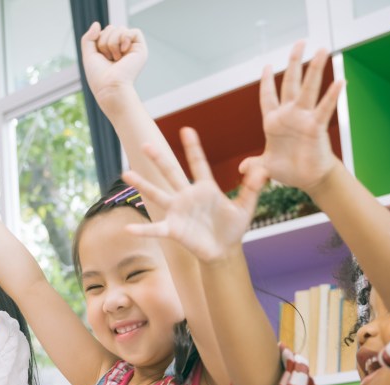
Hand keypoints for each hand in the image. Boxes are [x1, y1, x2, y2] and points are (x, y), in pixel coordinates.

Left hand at [80, 22, 146, 107]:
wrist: (110, 88)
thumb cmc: (99, 77)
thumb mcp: (88, 55)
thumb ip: (88, 38)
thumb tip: (97, 24)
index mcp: (111, 51)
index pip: (104, 32)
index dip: (98, 40)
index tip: (100, 57)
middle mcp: (122, 50)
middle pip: (111, 28)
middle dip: (105, 41)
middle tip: (108, 59)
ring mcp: (131, 49)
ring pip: (120, 29)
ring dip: (112, 42)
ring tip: (115, 59)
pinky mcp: (140, 50)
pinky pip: (134, 31)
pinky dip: (125, 39)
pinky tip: (124, 52)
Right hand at [124, 127, 266, 263]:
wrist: (224, 251)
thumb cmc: (233, 228)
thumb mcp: (246, 207)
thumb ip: (252, 188)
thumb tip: (263, 170)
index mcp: (205, 188)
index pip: (198, 163)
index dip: (193, 147)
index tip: (187, 129)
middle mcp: (188, 196)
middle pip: (171, 173)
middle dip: (159, 159)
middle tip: (145, 143)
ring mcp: (178, 212)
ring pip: (157, 195)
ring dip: (142, 185)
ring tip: (126, 173)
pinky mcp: (173, 229)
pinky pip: (155, 229)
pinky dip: (142, 229)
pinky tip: (129, 228)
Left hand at [239, 41, 341, 194]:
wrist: (307, 179)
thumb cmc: (288, 169)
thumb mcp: (265, 167)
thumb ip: (253, 164)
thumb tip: (241, 168)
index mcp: (273, 122)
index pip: (268, 97)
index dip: (267, 82)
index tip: (268, 66)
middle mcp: (289, 115)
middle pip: (290, 84)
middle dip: (294, 63)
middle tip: (300, 42)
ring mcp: (303, 119)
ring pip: (308, 90)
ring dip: (314, 70)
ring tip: (322, 50)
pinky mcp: (316, 127)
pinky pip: (324, 109)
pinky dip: (331, 96)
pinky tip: (339, 82)